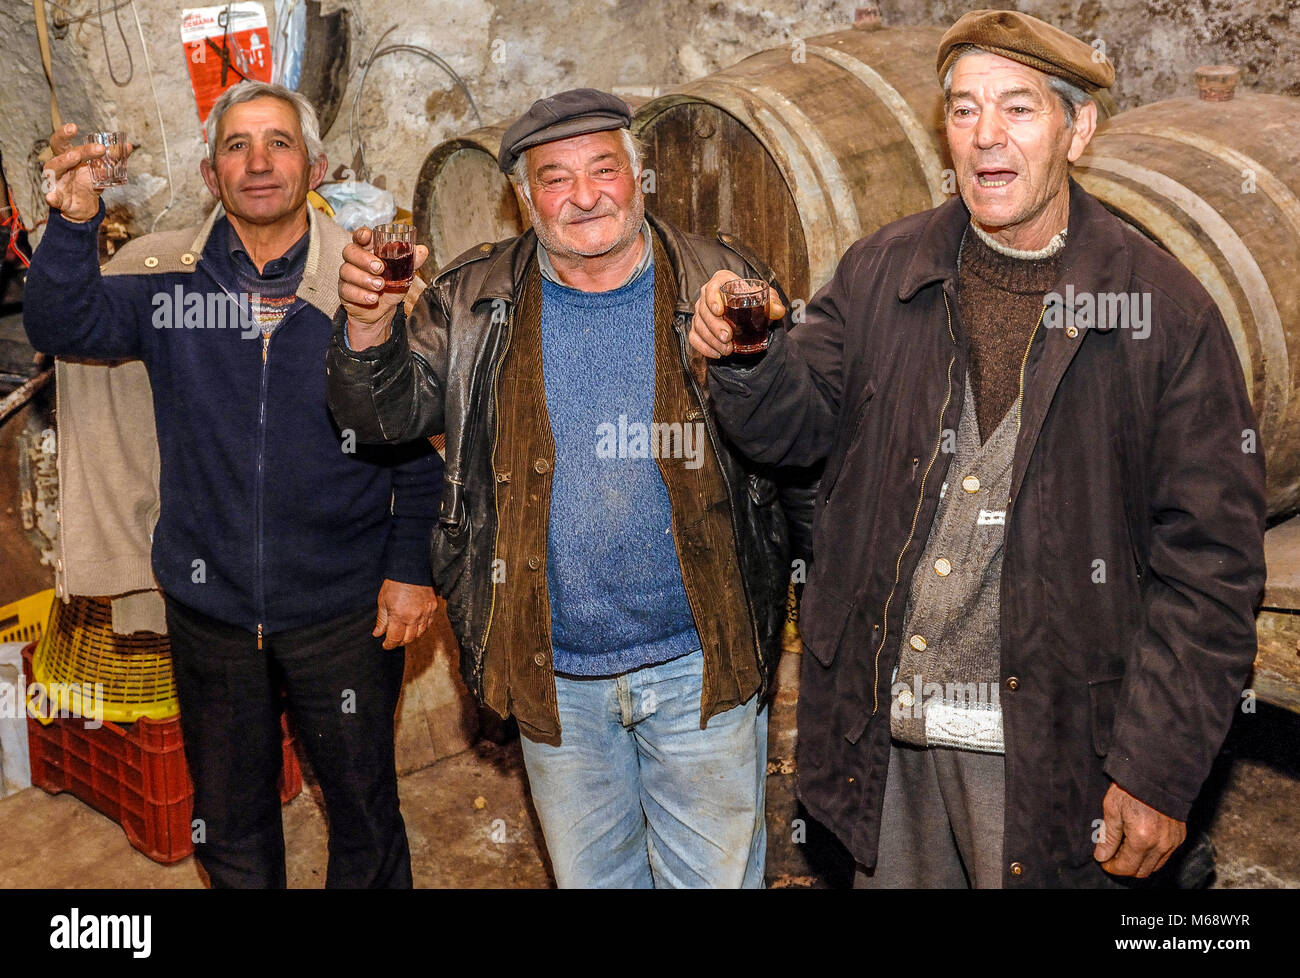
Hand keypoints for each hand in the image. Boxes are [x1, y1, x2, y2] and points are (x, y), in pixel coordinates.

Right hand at [42, 123, 132, 222]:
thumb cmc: (88, 182)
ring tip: (75, 157)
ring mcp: (56, 182)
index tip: (74, 127)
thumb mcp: (101, 170)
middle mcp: (59, 167)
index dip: (64, 134)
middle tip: (93, 148)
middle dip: (73, 147)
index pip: (61, 143)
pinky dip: (52, 198)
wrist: (84, 206)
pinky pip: (53, 199)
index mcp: (67, 157)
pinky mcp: (58, 199)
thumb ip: (113, 159)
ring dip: (64, 161)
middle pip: (61, 154)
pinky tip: (50, 198)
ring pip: (54, 170)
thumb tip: (128, 146)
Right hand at [339, 226, 428, 349]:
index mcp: (368, 250)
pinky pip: (346, 290)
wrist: (383, 311)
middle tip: (380, 268)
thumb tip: (422, 251)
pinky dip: (361, 295)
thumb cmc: (391, 287)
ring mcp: (348, 275)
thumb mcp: (404, 273)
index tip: (368, 237)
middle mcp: (355, 260)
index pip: (360, 236)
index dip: (361, 234)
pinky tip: (373, 298)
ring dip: (364, 279)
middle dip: (364, 259)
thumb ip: (411, 261)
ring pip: (346, 271)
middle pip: (349, 251)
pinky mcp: (345, 291)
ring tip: (380, 286)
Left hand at [373, 579, 437, 649]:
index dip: (389, 645)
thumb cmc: (394, 584)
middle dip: (399, 642)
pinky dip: (422, 628)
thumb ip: (381, 620)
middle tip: (393, 639)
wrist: (411, 569)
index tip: (385, 645)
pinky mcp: (433, 607)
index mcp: (399, 616)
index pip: (395, 639)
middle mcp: (414, 617)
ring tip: (404, 633)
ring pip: (420, 634)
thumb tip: (377, 634)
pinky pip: (429, 624)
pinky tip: (415, 625)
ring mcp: (426, 613)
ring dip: (411, 636)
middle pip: (408, 639)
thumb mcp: (383, 602)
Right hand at [688, 269, 786, 358]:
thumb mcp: (766, 299)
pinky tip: (716, 354)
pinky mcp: (698, 327)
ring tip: (726, 350)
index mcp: (722, 282)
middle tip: (728, 338)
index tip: (719, 311)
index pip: (712, 287)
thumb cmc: (753, 301)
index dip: (712, 298)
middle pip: (703, 309)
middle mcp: (708, 296)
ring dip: (711, 340)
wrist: (747, 313)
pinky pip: (694, 337)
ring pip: (698, 325)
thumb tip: (778, 311)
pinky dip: (704, 347)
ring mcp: (701, 312)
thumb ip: (773, 303)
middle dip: (714, 326)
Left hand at [1093, 782, 1186, 876]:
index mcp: (1142, 839)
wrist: (1157, 773)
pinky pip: (1165, 855)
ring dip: (1139, 863)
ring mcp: (1173, 842)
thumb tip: (1101, 856)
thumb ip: (1108, 837)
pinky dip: (1152, 855)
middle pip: (1142, 871)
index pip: (1127, 867)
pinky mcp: (1179, 837)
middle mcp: (1161, 845)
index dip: (1112, 867)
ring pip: (1155, 866)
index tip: (1103, 860)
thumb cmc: (1131, 788)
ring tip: (1124, 848)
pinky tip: (1139, 842)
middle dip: (1125, 867)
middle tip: (1112, 856)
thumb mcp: (1112, 809)